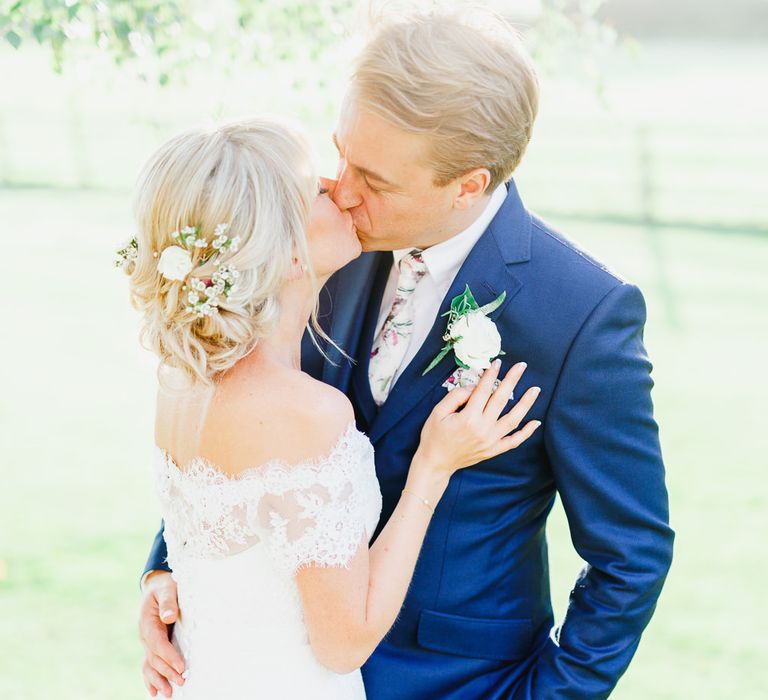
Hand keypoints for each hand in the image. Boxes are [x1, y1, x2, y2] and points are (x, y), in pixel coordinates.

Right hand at [139, 570, 184, 696]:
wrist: (157, 586)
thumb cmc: (164, 586)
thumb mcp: (167, 588)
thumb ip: (168, 601)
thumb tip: (168, 617)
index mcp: (148, 622)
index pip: (158, 643)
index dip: (169, 656)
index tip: (181, 666)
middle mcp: (145, 636)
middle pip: (155, 658)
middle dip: (168, 672)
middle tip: (182, 682)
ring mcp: (147, 642)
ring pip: (150, 665)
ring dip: (159, 680)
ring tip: (168, 694)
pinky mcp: (152, 645)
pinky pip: (149, 664)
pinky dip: (151, 679)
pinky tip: (155, 691)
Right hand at [414, 360, 539, 481]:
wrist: (436, 463)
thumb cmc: (434, 435)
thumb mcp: (438, 411)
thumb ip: (456, 396)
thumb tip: (474, 387)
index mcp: (468, 417)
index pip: (483, 390)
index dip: (491, 375)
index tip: (498, 362)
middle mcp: (483, 428)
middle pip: (501, 399)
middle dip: (512, 380)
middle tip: (521, 366)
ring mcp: (491, 440)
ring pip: (514, 419)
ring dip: (526, 403)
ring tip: (535, 389)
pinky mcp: (494, 450)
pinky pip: (514, 441)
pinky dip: (526, 432)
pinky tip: (536, 422)